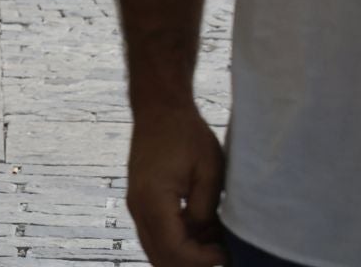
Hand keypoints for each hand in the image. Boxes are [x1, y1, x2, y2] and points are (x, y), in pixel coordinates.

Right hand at [125, 103, 225, 266]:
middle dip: (191, 263)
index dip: (201, 260)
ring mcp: (135, 205)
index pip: (174, 250)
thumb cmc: (186, 135)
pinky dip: (175, 243)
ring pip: (154, 250)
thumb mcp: (208, 172)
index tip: (225, 253)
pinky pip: (154, 235)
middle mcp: (137, 207)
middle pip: (160, 257)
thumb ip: (204, 211)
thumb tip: (205, 239)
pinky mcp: (140, 201)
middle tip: (221, 253)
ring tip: (212, 241)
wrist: (159, 109)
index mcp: (153, 199)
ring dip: (183, 255)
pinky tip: (199, 231)